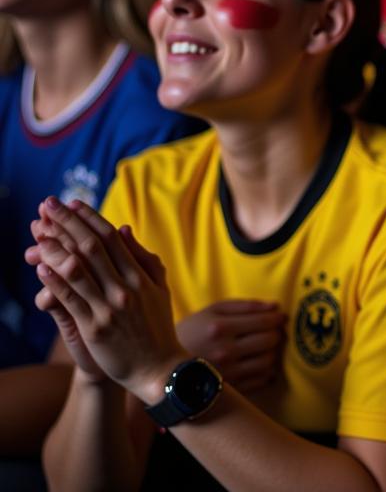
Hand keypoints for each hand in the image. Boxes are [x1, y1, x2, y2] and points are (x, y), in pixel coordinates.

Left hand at [29, 197, 184, 404]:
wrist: (160, 370)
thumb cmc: (158, 328)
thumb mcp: (160, 289)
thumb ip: (143, 259)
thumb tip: (124, 229)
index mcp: (141, 276)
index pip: (112, 239)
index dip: (90, 219)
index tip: (74, 203)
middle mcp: (126, 287)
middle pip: (92, 248)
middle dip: (68, 223)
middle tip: (49, 205)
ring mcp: (110, 308)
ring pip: (78, 270)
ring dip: (56, 248)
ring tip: (38, 231)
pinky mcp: (96, 329)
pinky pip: (72, 300)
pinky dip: (56, 282)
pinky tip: (42, 267)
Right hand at [177, 300, 285, 392]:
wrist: (165, 366)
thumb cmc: (193, 331)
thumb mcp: (213, 310)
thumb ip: (245, 305)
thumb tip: (275, 306)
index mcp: (221, 328)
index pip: (264, 321)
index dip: (278, 317)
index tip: (281, 316)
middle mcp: (226, 352)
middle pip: (269, 341)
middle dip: (277, 333)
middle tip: (275, 330)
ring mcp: (228, 374)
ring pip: (268, 361)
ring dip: (274, 352)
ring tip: (267, 347)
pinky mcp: (230, 390)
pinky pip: (261, 380)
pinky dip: (268, 371)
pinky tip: (260, 363)